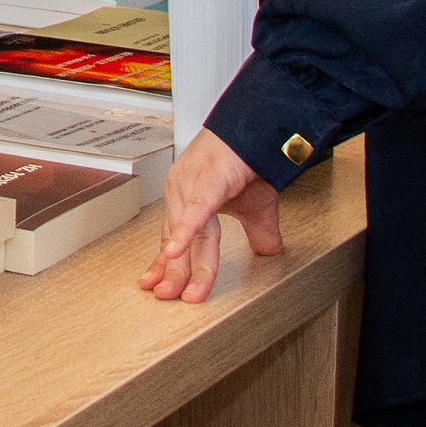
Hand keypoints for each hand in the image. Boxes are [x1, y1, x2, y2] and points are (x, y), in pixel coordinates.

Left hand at [137, 129, 281, 302]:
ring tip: (176, 290)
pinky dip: (186, 232)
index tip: (156, 286)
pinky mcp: (209, 180)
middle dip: (171, 273)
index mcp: (188, 198)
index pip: (172, 237)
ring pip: (187, 232)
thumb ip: (259, 233)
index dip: (166, 264)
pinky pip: (197, 210)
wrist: (261, 129)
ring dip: (183, 264)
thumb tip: (269, 253)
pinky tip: (175, 251)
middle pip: (176, 239)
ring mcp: (192, 184)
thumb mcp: (256, 208)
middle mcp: (183, 191)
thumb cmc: (250, 160)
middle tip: (164, 298)